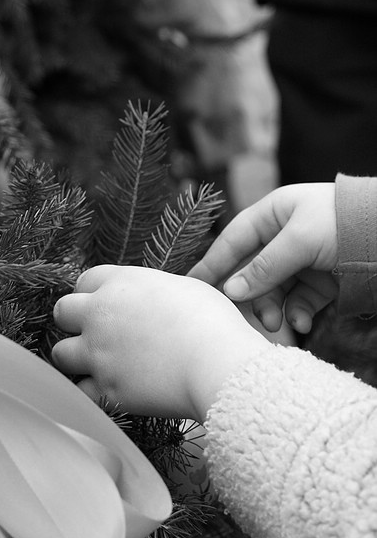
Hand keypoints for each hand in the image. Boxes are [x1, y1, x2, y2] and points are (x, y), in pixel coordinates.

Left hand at [52, 265, 266, 421]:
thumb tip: (149, 301)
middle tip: (93, 331)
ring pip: (60, 354)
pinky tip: (108, 390)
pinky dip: (91, 392)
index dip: (93, 292)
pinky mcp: (107, 389)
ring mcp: (99, 354)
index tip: (103, 303)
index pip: (85, 280)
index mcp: (121, 284)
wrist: (216, 364)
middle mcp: (101, 315)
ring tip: (96, 363)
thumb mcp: (184, 288)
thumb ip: (154, 291)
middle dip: (74, 320)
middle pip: (62, 311)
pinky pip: (80, 392)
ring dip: (75, 357)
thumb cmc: (212, 322)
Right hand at [188, 183, 338, 333]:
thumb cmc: (345, 223)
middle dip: (250, 295)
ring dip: (272, 309)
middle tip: (248, 317)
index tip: (192, 286)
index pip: (233, 240)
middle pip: (251, 271)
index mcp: (273, 213)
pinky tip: (302, 322)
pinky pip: (299, 301)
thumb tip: (231, 290)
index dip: (212, 264)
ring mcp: (303, 260)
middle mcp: (284, 236)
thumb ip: (264, 266)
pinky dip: (297, 314)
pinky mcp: (322, 281)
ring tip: (276, 324)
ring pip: (273, 290)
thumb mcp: (300, 240)